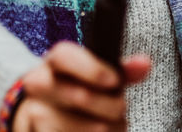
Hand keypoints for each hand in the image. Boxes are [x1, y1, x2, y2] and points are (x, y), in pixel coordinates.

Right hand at [10, 41, 152, 131]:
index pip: (65, 56)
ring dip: (109, 130)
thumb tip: (145, 63)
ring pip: (87, 129)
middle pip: (82, 96)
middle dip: (112, 107)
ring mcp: (36, 114)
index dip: (91, 68)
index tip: (114, 80)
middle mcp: (39, 85)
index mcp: (53, 63)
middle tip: (119, 109)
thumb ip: (120, 71)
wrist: (36, 115)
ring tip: (107, 126)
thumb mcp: (92, 78)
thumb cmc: (73, 93)